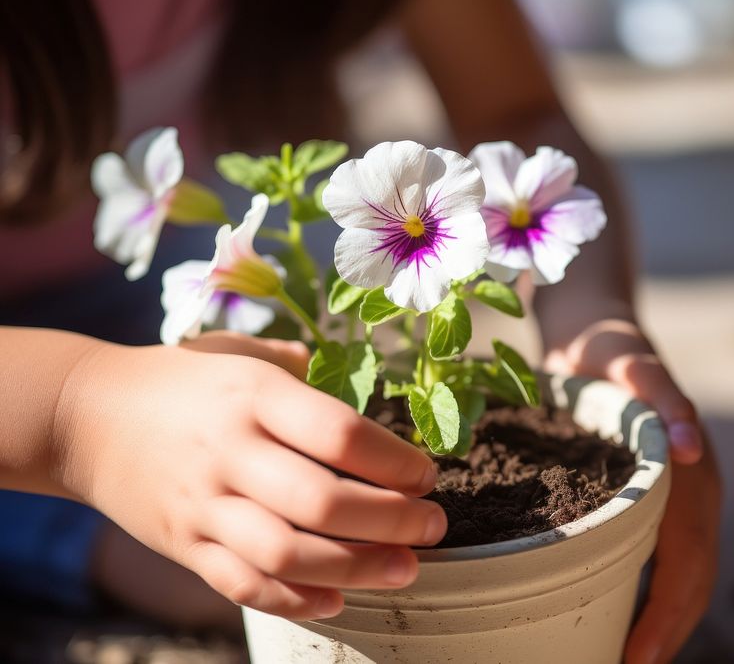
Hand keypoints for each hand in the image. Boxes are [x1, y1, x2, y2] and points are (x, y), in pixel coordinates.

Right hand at [53, 335, 446, 620]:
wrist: (81, 416)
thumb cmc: (176, 379)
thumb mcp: (237, 352)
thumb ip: (298, 365)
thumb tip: (360, 377)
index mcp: (252, 395)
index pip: (340, 434)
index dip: (395, 461)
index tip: (426, 473)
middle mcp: (230, 451)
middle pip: (324, 501)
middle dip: (393, 521)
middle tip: (432, 525)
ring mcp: (204, 504)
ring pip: (289, 554)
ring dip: (358, 568)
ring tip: (406, 567)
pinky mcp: (183, 545)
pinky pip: (243, 585)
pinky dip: (296, 600)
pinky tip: (338, 599)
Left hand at [544, 318, 720, 663]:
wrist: (597, 329)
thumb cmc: (604, 347)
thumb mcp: (628, 361)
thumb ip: (661, 395)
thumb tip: (695, 448)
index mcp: (690, 470)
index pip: (687, 558)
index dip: (666, 612)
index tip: (637, 657)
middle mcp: (695, 487)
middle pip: (692, 575)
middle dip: (668, 629)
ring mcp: (680, 492)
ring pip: (684, 570)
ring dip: (666, 617)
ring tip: (631, 656)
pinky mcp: (658, 492)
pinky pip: (666, 552)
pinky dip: (653, 590)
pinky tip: (626, 610)